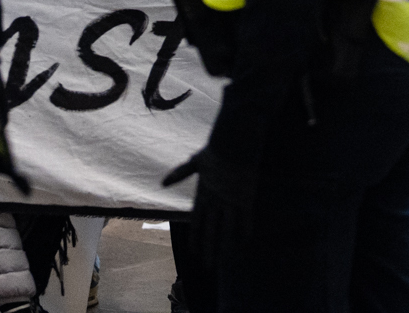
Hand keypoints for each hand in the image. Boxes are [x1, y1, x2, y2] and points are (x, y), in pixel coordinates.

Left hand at [162, 149, 253, 264]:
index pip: (197, 222)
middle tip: (207, 266)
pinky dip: (244, 231)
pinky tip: (244, 242)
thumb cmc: (215, 149)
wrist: (235, 141)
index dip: (196, 239)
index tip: (195, 253)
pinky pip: (245, 219)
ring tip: (224, 261)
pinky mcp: (245, 197)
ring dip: (225, 246)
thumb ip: (180, 174)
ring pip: (227, 229)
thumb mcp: (195, 161)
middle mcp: (216, 200)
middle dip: (209, 250)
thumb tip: (162, 183)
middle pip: (211, 230)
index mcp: (203, 193)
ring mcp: (231, 200)